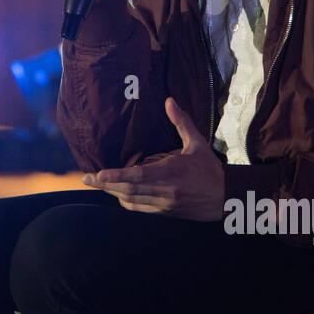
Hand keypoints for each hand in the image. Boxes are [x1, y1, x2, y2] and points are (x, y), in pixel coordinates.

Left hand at [83, 97, 225, 220]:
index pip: (138, 176)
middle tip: (87, 178)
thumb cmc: (210, 169)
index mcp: (171, 173)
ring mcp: (163, 204)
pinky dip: (126, 201)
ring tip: (97, 183)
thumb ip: (181, 123)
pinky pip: (139, 209)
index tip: (99, 174)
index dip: (116, 176)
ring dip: (112, 192)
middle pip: (128, 190)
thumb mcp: (197, 144)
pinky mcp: (164, 212)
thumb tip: (169, 101)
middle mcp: (164, 191)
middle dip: (106, 185)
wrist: (226, 198)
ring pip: (131, 200)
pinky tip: (117, 193)